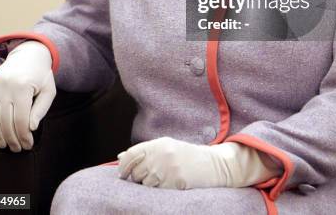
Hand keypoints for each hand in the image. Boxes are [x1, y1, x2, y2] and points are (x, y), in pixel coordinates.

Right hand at [0, 40, 55, 151]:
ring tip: (5, 144)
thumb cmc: (40, 76)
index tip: (28, 145)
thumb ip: (41, 109)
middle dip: (12, 139)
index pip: (21, 119)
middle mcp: (6, 85)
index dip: (24, 136)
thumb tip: (31, 128)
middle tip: (17, 148)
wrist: (28, 55)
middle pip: (5, 121)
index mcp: (23, 86)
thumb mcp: (48, 90)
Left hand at [117, 136, 282, 189]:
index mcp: (160, 143)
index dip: (124, 166)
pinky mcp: (176, 182)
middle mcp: (162, 154)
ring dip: (150, 186)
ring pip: (145, 184)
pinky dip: (160, 193)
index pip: (131, 154)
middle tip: (151, 177)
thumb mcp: (168, 147)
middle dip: (138, 178)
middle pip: (136, 172)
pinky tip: (170, 187)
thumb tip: (120, 158)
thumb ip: (145, 151)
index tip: (122, 174)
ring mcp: (169, 169)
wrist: (215, 165)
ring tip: (164, 181)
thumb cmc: (189, 157)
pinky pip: (158, 193)